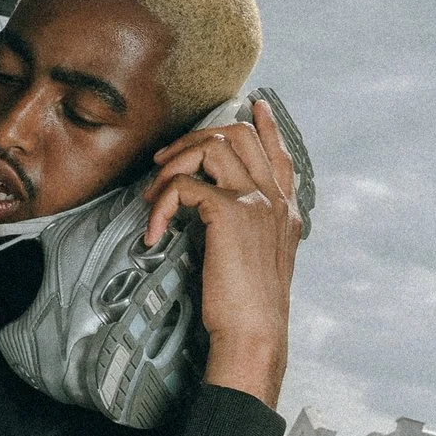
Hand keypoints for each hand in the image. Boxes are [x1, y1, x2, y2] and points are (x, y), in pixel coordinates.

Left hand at [140, 97, 303, 408]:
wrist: (254, 332)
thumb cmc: (245, 304)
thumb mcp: (254, 258)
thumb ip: (247, 227)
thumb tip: (215, 208)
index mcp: (284, 209)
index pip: (280, 154)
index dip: (266, 125)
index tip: (254, 103)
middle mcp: (275, 199)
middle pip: (239, 136)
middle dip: (193, 140)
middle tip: (162, 162)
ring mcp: (256, 202)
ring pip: (211, 148)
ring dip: (171, 166)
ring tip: (151, 197)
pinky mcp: (230, 213)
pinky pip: (183, 186)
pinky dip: (159, 205)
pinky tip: (152, 233)